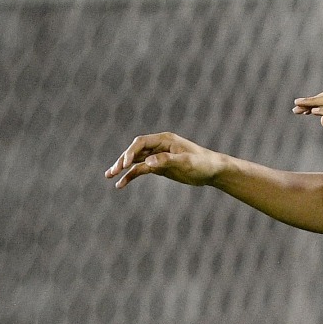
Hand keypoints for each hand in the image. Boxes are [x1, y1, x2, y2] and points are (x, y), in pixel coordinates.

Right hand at [104, 132, 224, 188]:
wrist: (213, 171)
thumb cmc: (203, 163)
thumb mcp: (186, 162)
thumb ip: (167, 160)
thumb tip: (148, 162)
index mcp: (164, 140)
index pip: (141, 143)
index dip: (130, 152)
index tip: (125, 164)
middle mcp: (158, 146)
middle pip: (135, 151)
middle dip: (122, 160)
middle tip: (112, 171)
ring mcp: (158, 156)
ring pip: (135, 160)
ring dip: (123, 167)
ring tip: (109, 176)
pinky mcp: (159, 167)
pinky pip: (141, 170)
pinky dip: (131, 175)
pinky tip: (121, 184)